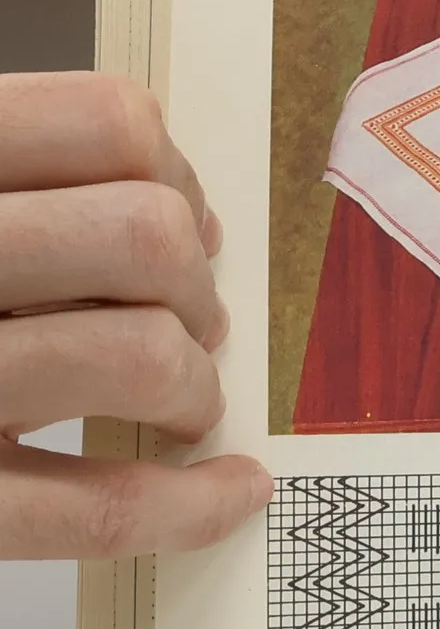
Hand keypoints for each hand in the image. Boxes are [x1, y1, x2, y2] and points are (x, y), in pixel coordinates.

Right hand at [0, 72, 269, 556]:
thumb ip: (16, 185)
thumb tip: (188, 214)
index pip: (107, 123)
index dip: (174, 176)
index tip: (180, 220)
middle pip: (147, 237)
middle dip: (194, 288)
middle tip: (179, 325)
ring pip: (140, 356)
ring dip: (192, 385)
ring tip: (173, 403)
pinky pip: (96, 505)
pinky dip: (193, 504)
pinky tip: (230, 492)